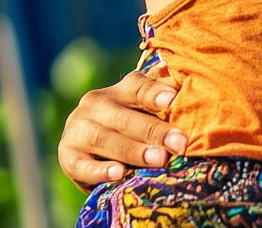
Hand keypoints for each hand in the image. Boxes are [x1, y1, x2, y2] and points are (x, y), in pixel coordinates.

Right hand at [58, 68, 186, 190]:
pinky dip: (101, 171)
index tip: (173, 99)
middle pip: (125, 117)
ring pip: (105, 139)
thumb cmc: (130, 134)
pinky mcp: (67, 156)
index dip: (155, 92)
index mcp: (118, 91)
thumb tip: (193, 103)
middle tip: (179, 144)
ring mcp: (77, 129)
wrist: (90, 156)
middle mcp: (94, 105)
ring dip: (134, 150)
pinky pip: (82, 165)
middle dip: (154, 131)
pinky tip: (119, 173)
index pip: (137, 87)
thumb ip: (162, 110)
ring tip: (159, 160)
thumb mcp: (143, 117)